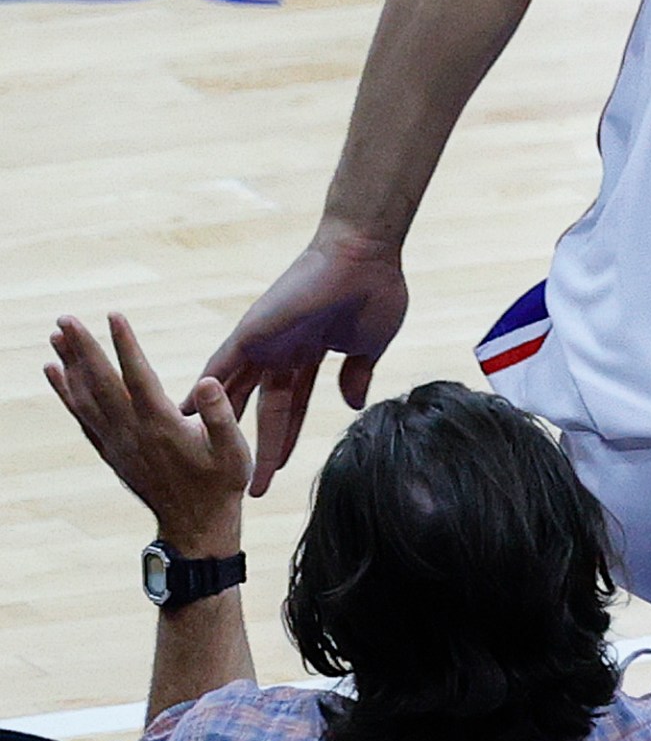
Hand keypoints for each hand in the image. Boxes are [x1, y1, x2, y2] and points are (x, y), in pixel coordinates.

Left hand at [48, 314, 252, 552]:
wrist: (195, 526)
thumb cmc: (222, 484)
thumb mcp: (235, 452)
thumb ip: (221, 416)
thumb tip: (208, 382)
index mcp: (162, 426)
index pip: (138, 377)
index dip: (125, 345)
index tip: (112, 315)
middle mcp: (132, 431)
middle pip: (101, 383)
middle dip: (83, 348)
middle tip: (64, 318)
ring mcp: (117, 442)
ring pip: (85, 398)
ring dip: (69, 365)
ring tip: (55, 336)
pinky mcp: (111, 451)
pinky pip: (82, 417)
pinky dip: (66, 394)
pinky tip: (57, 374)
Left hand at [200, 227, 407, 492]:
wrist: (366, 255)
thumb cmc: (376, 291)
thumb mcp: (370, 346)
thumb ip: (357, 374)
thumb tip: (352, 405)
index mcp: (310, 355)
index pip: (294, 408)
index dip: (286, 440)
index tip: (279, 470)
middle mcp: (281, 352)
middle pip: (264, 410)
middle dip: (256, 447)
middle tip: (245, 485)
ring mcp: (265, 342)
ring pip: (239, 394)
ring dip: (224, 427)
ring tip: (201, 459)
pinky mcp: (253, 330)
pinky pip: (221, 364)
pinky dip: (204, 387)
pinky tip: (184, 411)